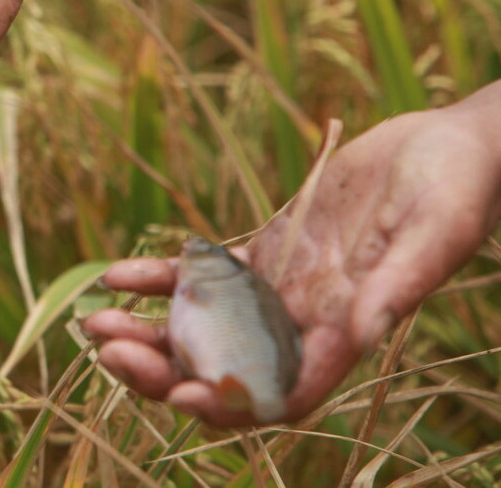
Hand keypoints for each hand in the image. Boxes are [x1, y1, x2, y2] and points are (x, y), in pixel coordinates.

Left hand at [82, 87, 500, 425]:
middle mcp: (307, 324)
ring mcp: (281, 290)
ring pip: (204, 329)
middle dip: (164, 370)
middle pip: (225, 370)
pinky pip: (205, 278)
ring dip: (148, 331)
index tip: (177, 394)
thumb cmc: (457, 186)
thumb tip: (363, 333)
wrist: (446, 145)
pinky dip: (159, 279)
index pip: (281, 394)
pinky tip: (113, 275)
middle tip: (107, 352)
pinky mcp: (267, 252)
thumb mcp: (435, 231)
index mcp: (347, 335)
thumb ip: (398, 284)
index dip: (229, 403)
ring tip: (91, 321)